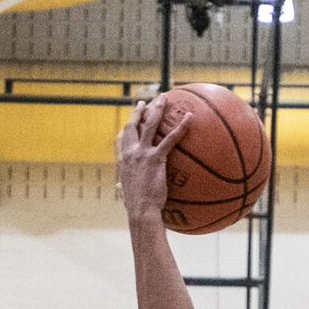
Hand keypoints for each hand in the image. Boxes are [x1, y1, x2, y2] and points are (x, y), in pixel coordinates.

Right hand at [115, 96, 190, 223]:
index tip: (133, 116)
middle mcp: (130, 152)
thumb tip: (119, 186)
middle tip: (147, 101)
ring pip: (150, 125)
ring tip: (164, 98)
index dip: (129, 125)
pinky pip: (170, 139)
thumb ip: (123, 185)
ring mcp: (142, 153)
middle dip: (140, 111)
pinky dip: (181, 127)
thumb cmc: (135, 206)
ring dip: (157, 110)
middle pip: (134, 125)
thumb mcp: (125, 192)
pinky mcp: (155, 158)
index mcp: (123, 159)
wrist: (141, 210)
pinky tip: (190, 118)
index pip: (124, 137)